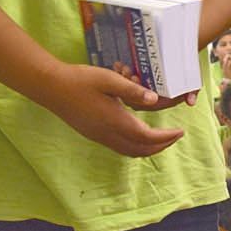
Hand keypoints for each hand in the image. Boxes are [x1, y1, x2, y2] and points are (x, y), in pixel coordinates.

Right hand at [41, 64, 185, 157]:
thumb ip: (132, 90)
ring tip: (162, 138)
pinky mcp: (92, 134)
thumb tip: (154, 99)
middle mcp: (107, 133)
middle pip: (140, 150)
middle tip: (176, 136)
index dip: (166, 137)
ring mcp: (98, 136)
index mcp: (114, 120)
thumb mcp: (109, 79)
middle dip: (161, 146)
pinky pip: (119, 147)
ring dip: (149, 148)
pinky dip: (135, 146)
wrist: (50, 87)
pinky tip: (139, 135)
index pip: (147, 137)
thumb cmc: (80, 80)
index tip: (180, 131)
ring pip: (129, 151)